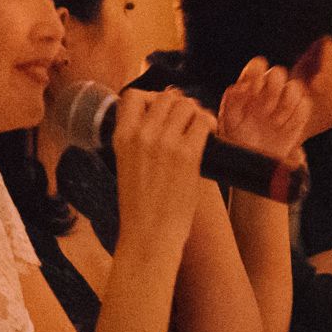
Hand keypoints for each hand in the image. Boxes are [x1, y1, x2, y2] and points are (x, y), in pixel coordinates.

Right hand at [112, 87, 213, 252]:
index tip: (162, 110)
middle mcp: (141, 135)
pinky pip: (203, 122)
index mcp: (122, 137)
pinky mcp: (188, 155)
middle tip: (188, 120)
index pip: (134, 96)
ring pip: (186, 105)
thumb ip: (141, 139)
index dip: (151, 97)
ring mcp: (165, 143)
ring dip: (196, 113)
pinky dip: (209, 124)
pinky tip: (209, 133)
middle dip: (179, 105)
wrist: (149, 235)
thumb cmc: (141, 206)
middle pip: (166, 97)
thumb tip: (167, 114)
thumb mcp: (127, 165)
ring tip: (199, 127)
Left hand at [217, 57, 310, 165]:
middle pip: (278, 73)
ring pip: (295, 87)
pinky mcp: (299, 114)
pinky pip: (305, 104)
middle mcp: (269, 90)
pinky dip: (297, 115)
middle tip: (265, 110)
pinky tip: (285, 128)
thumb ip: (232, 101)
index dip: (256, 73)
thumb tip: (239, 86)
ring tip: (275, 123)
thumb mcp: (228, 121)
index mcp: (250, 86)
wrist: (254, 160)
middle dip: (272, 90)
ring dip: (286, 104)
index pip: (257, 67)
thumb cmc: (237, 139)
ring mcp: (285, 101)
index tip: (251, 91)